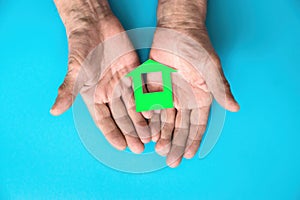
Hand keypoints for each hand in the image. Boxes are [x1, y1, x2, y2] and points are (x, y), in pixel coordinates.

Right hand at [50, 0, 150, 152]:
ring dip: (143, 120)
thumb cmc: (80, 46)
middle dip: (131, 132)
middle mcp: (110, 92)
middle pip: (122, 116)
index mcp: (95, 95)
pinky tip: (157, 112)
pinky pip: (143, 88)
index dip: (113, 133)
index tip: (122, 146)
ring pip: (135, 105)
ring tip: (151, 135)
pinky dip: (150, 100)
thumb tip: (54, 111)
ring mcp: (123, 82)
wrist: (94, 22)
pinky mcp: (134, 71)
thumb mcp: (75, 70)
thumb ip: (68, 90)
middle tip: (141, 146)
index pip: (104, 119)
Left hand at [145, 0, 239, 166]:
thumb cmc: (197, 47)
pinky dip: (148, 115)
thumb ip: (220, 88)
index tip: (188, 156)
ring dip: (160, 133)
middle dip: (174, 143)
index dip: (193, 141)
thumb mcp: (210, 68)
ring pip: (164, 118)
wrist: (177, 28)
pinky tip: (146, 126)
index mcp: (199, 98)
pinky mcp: (154, 85)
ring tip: (156, 147)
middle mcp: (184, 99)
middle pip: (179, 126)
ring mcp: (168, 93)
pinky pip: (150, 103)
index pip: (197, 124)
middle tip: (169, 159)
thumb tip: (235, 107)